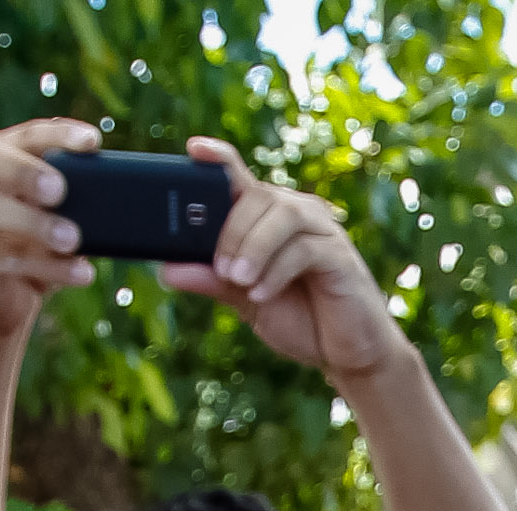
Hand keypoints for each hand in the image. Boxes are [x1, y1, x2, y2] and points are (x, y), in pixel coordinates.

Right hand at [0, 118, 100, 339]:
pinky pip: (2, 258)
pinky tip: (81, 272)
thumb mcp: (55, 214)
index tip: (92, 140)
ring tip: (72, 238)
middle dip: (25, 171)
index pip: (24, 135)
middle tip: (60, 189)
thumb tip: (123, 196)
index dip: (56, 134)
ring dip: (34, 223)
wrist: (2, 296)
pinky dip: (47, 267)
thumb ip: (76, 198)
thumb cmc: (35, 242)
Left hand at [153, 138, 411, 384]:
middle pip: (258, 195)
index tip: (194, 148)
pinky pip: (305, 249)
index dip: (219, 159)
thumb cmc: (301, 320)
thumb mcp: (244, 301)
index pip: (241, 180)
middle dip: (231, 231)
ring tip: (237, 280)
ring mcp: (322, 233)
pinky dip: (276, 270)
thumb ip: (212, 281)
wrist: (348, 355)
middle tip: (220, 270)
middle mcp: (297, 215)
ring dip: (252, 245)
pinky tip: (261, 294)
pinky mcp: (341, 257)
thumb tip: (168, 270)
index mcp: (268, 219)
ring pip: (282, 214)